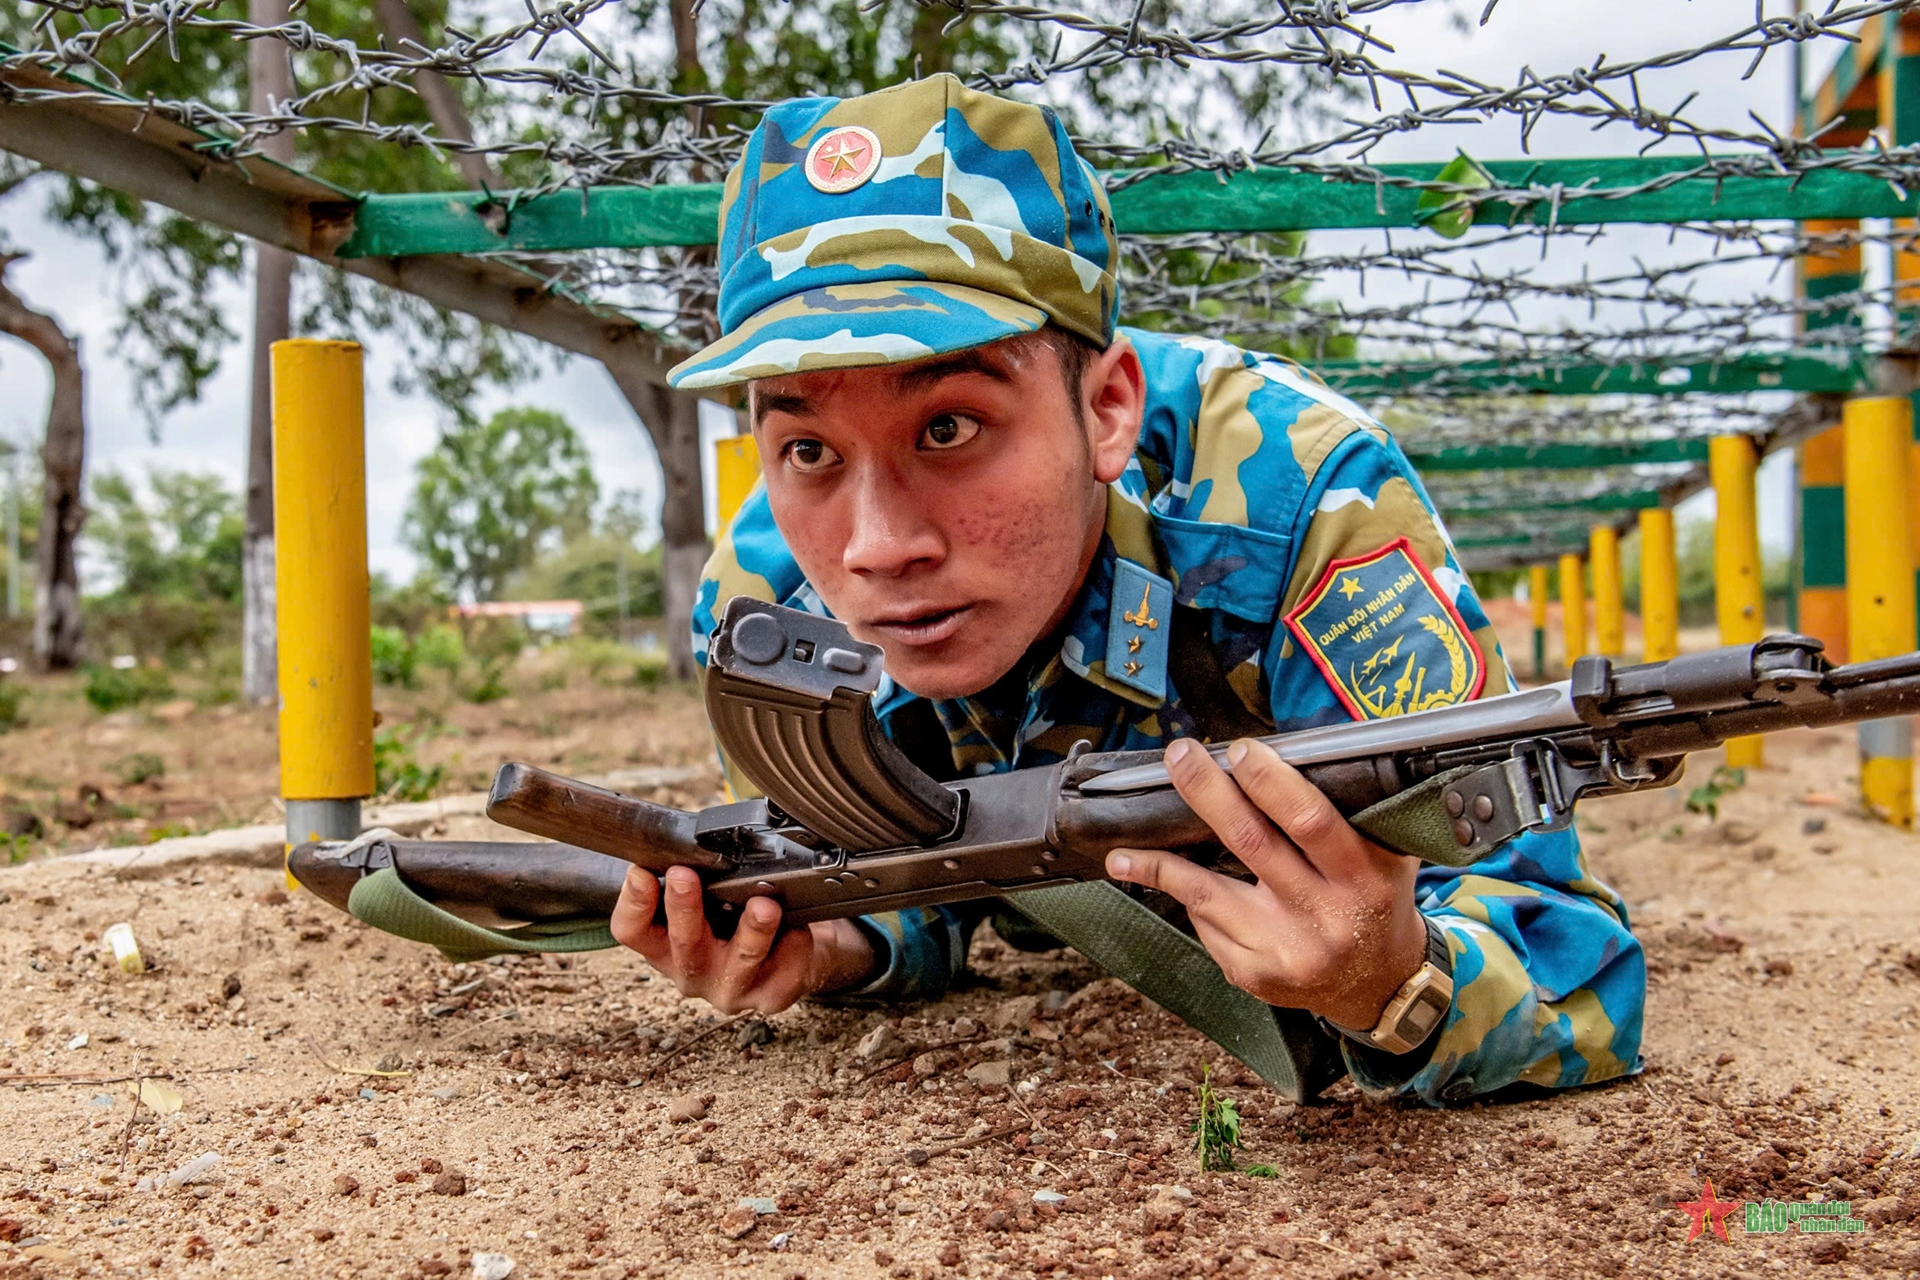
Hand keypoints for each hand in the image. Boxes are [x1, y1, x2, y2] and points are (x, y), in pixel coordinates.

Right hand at [609, 865, 878, 1013]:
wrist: (796, 954)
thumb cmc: (742, 918)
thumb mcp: (711, 898)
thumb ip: (698, 877)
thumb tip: (695, 840)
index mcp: (666, 947)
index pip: (632, 931)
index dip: (632, 902)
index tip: (639, 871)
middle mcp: (693, 972)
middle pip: (682, 944)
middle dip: (683, 908)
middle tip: (684, 876)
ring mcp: (731, 989)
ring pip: (739, 961)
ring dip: (751, 930)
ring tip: (763, 905)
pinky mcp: (772, 996)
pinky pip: (785, 968)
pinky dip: (793, 943)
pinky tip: (798, 926)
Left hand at [1105, 737, 1428, 1030]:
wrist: (1378, 985)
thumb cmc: (1376, 901)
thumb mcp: (1386, 855)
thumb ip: (1354, 812)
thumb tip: (1296, 755)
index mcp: (1363, 878)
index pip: (1309, 820)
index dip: (1270, 782)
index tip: (1238, 750)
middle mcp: (1324, 916)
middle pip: (1251, 843)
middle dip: (1207, 794)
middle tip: (1179, 757)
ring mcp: (1286, 950)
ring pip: (1207, 893)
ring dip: (1160, 862)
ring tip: (1121, 846)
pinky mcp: (1256, 974)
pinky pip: (1206, 924)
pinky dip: (1185, 897)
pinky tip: (1162, 880)